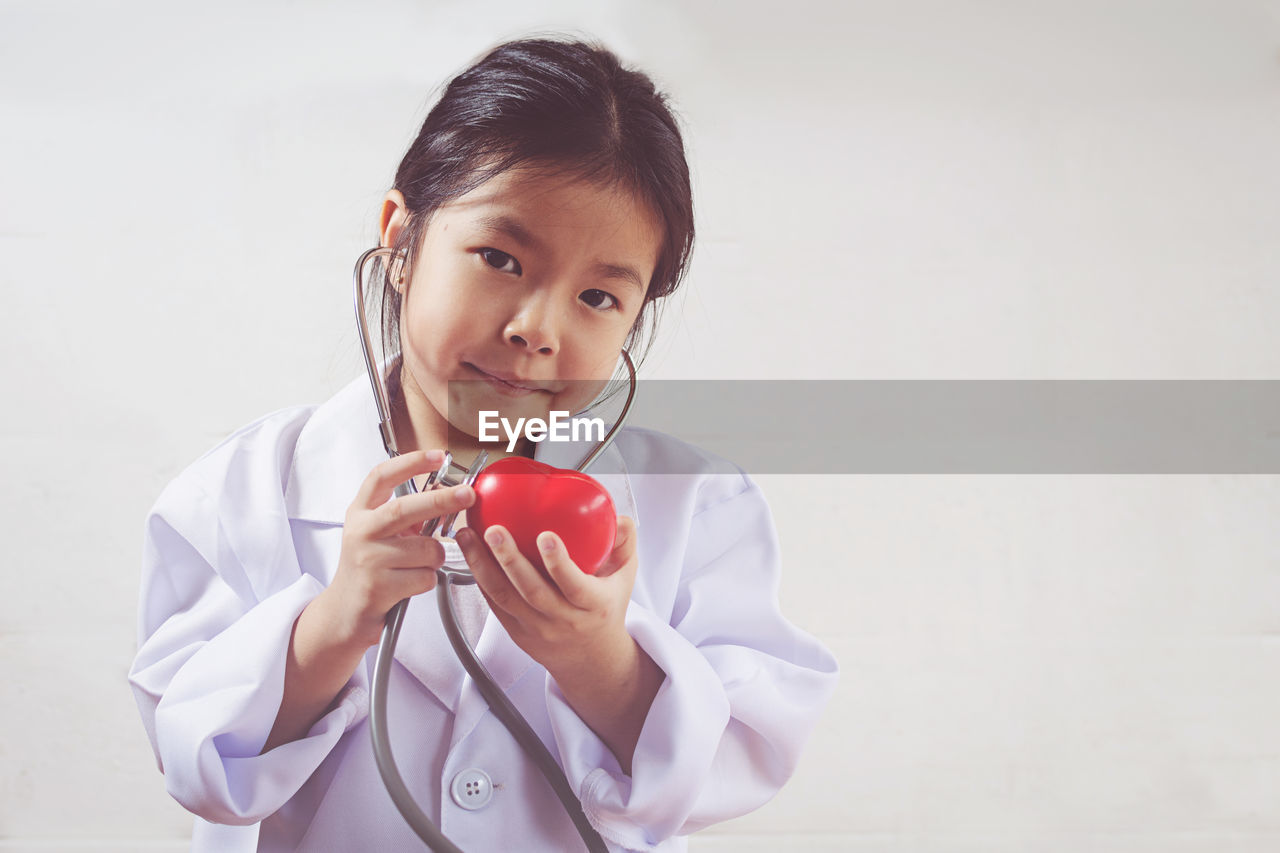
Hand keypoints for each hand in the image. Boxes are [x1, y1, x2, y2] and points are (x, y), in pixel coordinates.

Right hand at [322, 449, 475, 647]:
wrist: (345, 611)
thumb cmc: (370, 568)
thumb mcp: (380, 533)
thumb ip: (406, 514)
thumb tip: (446, 492)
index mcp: (361, 512)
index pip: (381, 477)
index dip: (410, 462)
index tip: (437, 455)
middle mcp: (360, 532)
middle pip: (404, 508)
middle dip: (441, 499)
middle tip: (468, 494)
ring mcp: (367, 559)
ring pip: (425, 549)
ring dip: (435, 557)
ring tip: (417, 565)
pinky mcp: (378, 586)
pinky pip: (425, 577)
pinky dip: (428, 579)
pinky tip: (409, 583)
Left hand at [455, 516, 639, 678]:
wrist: (590, 658)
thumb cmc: (604, 611)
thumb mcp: (624, 578)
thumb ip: (624, 545)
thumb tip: (619, 518)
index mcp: (592, 605)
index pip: (575, 586)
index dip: (559, 563)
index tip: (546, 537)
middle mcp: (562, 619)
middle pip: (532, 591)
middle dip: (510, 559)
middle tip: (494, 530)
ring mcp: (536, 628)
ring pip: (504, 598)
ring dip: (482, 565)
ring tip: (468, 537)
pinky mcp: (516, 632)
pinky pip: (494, 604)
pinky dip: (479, 579)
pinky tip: (470, 555)